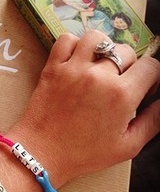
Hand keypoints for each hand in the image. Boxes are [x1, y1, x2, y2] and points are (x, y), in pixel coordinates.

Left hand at [8, 30, 159, 187]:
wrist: (43, 152)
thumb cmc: (84, 153)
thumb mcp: (128, 146)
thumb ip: (152, 122)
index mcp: (122, 95)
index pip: (151, 66)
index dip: (151, 76)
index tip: (143, 86)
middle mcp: (99, 76)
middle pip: (125, 51)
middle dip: (128, 64)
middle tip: (118, 81)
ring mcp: (73, 68)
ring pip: (96, 38)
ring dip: (103, 47)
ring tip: (99, 63)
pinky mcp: (53, 67)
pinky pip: (66, 40)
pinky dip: (74, 43)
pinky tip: (77, 58)